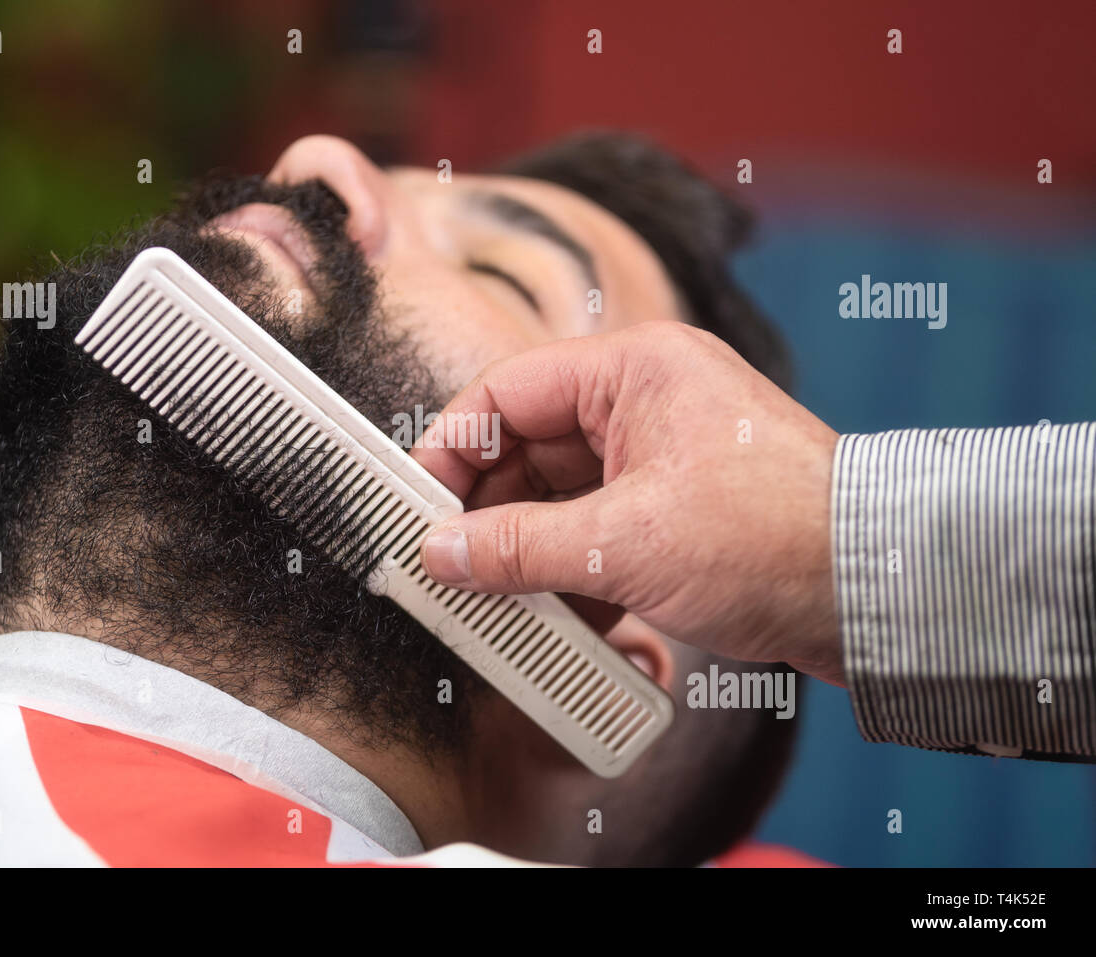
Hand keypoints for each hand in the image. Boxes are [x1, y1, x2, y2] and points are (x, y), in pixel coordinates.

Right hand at [411, 321, 844, 684]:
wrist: (881, 592)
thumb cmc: (772, 537)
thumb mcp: (621, 544)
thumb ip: (515, 547)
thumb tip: (439, 553)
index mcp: (633, 370)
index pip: (506, 392)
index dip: (452, 449)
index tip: (418, 507)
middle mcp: (645, 401)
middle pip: (528, 447)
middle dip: (487, 511)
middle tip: (448, 566)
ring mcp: (662, 457)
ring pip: (560, 495)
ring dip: (526, 549)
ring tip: (495, 600)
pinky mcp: (678, 509)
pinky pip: (597, 528)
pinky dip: (569, 569)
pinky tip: (553, 615)